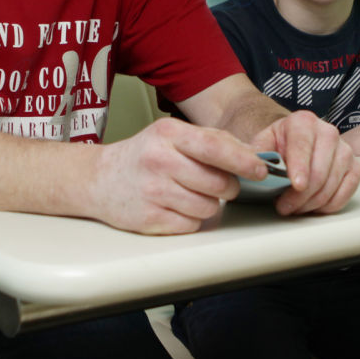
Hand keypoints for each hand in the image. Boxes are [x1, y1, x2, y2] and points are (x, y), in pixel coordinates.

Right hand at [90, 117, 270, 234]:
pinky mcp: (149, 219)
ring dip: (208, 205)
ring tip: (188, 193)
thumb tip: (252, 155)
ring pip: (208, 208)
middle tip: (216, 183)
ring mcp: (152, 192)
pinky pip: (191, 225)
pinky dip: (190, 218)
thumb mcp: (172, 135)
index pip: (215, 147)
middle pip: (218, 183)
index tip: (261, 170)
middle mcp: (158, 160)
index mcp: (167, 134)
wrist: (98, 179)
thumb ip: (212, 141)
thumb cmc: (143, 156)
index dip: (244, 161)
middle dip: (227, 187)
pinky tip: (175, 206)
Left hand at [251, 110, 359, 216]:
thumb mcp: (263, 144)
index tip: (296, 185)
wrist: (294, 143)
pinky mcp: (355, 167)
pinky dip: (329, 205)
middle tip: (284, 207)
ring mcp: (345, 150)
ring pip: (332, 184)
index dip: (300, 167)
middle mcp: (328, 132)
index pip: (302, 146)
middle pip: (319, 171)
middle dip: (301, 195)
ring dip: (311, 203)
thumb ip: (258, 154)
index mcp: (303, 122)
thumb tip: (257, 168)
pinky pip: (346, 192)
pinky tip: (313, 206)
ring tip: (295, 207)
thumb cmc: (279, 145)